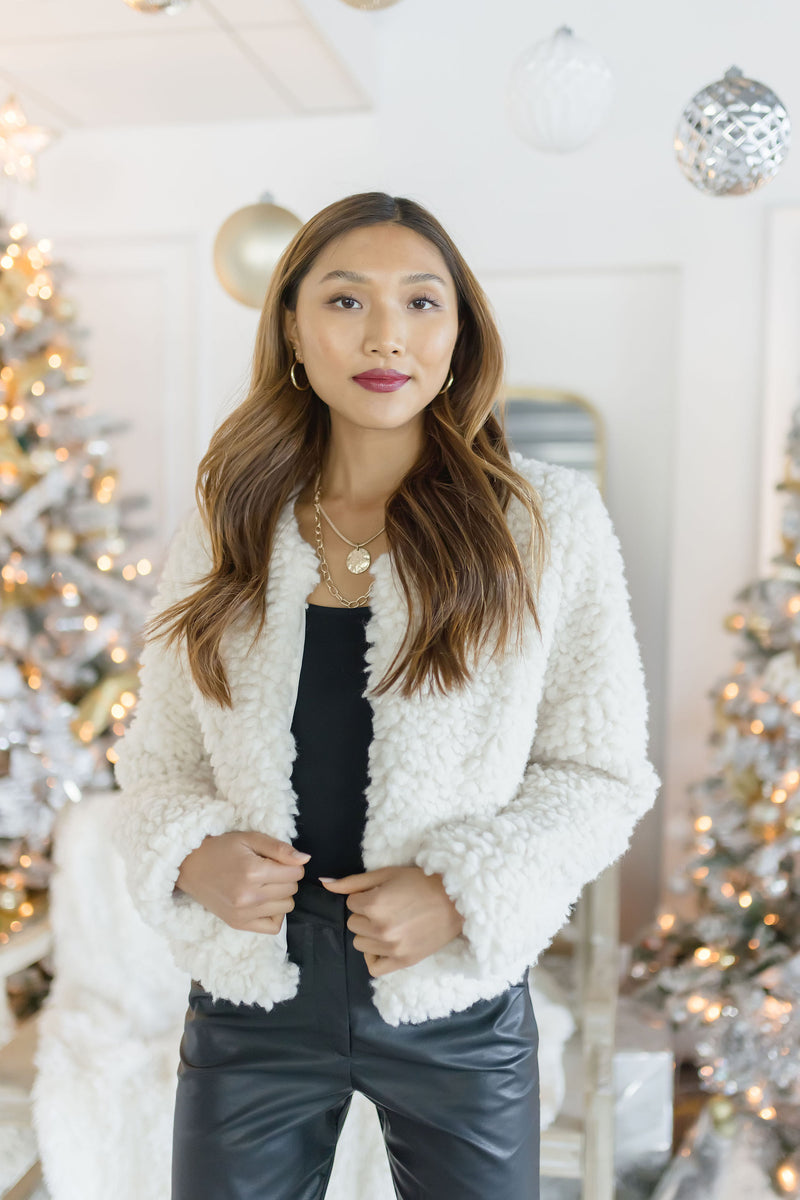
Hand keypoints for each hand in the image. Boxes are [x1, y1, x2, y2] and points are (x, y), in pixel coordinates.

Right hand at [175, 830, 309, 934]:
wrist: (190, 867)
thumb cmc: (221, 849)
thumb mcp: (250, 839)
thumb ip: (279, 848)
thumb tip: (305, 859)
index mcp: (253, 872)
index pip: (295, 873)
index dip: (291, 864)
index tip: (277, 860)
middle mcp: (249, 896)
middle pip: (292, 890)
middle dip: (286, 878)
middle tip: (268, 870)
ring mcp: (243, 913)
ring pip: (286, 907)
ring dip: (281, 895)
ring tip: (264, 884)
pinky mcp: (238, 924)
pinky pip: (274, 927)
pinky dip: (275, 914)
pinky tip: (264, 901)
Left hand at [319, 866, 464, 976]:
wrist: (455, 900)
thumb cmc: (420, 882)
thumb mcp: (386, 874)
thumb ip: (353, 882)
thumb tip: (324, 884)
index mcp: (375, 904)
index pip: (351, 904)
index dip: (366, 897)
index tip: (384, 894)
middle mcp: (380, 929)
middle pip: (354, 924)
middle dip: (366, 914)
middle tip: (390, 907)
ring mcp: (392, 947)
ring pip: (360, 943)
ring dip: (370, 933)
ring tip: (392, 923)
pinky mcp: (403, 961)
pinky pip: (373, 967)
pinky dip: (375, 956)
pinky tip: (385, 943)